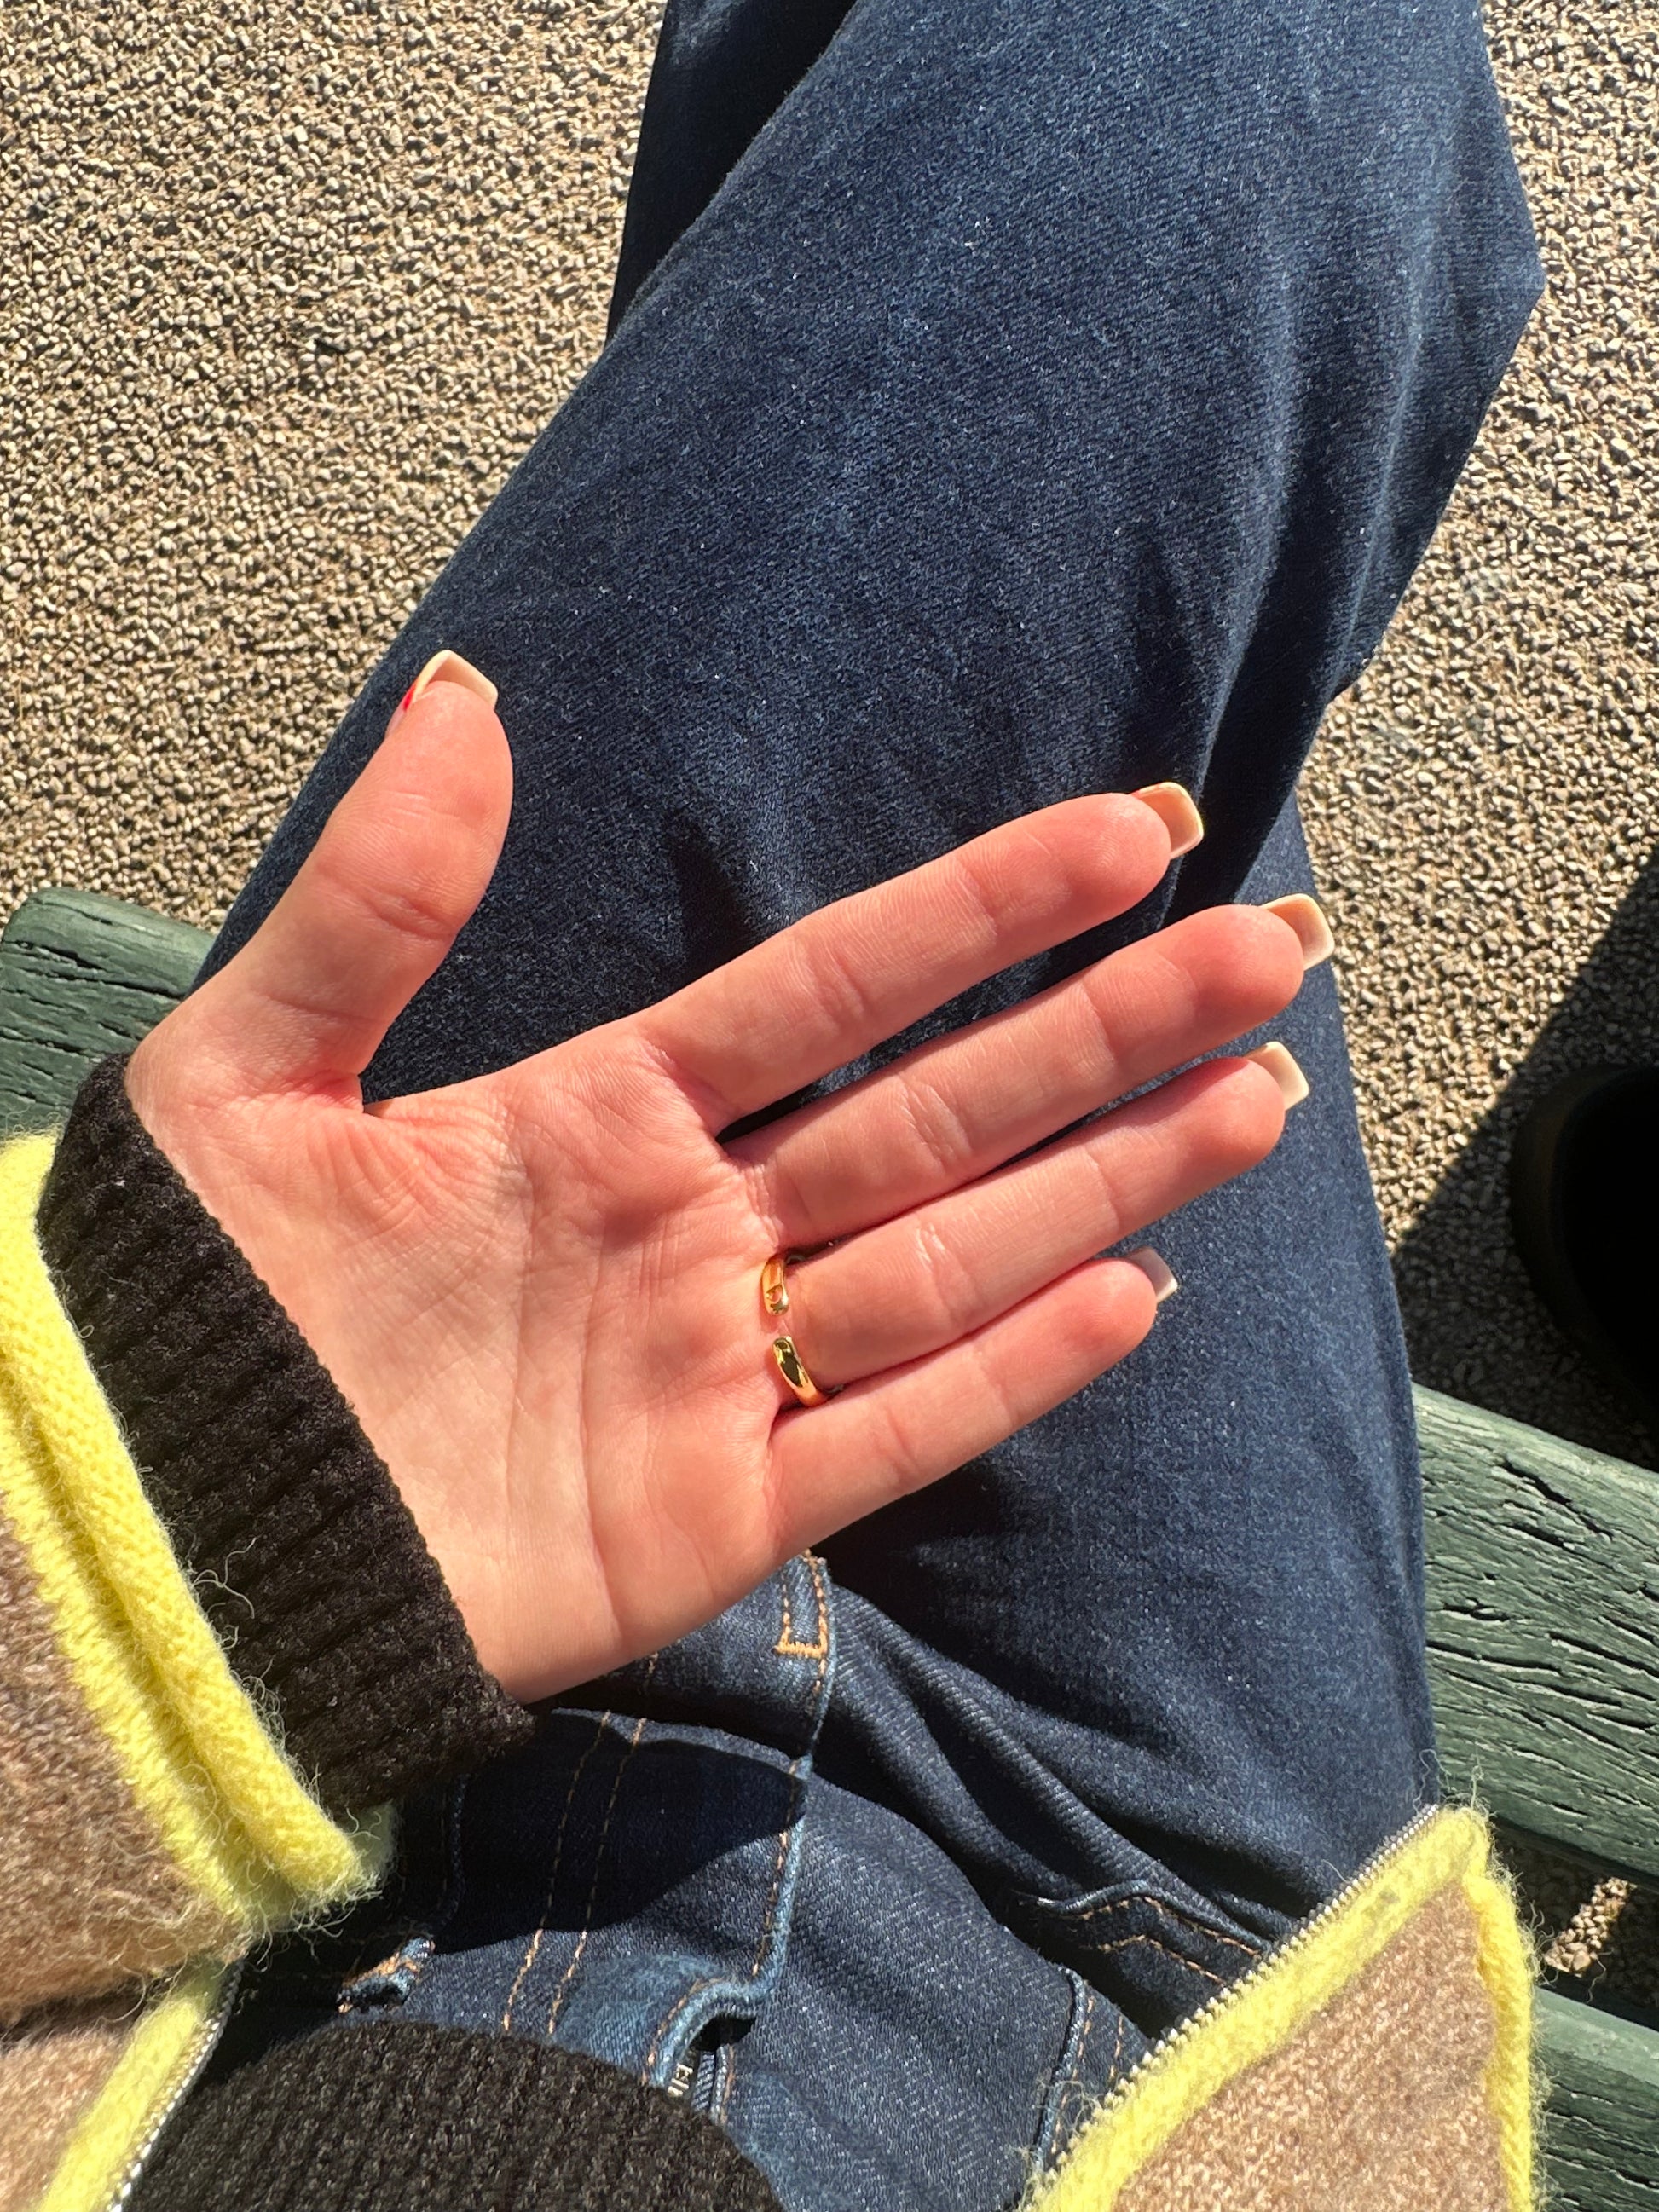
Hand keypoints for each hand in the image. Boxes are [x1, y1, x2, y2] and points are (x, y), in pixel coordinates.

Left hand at [127, 663, 1316, 1701]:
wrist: (150, 1534)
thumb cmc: (188, 1303)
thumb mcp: (247, 1072)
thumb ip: (374, 899)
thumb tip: (471, 700)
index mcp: (597, 1114)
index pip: (830, 989)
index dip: (976, 911)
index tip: (1123, 834)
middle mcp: (689, 1233)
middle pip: (939, 1114)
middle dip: (1103, 1033)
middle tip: (1270, 950)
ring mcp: (714, 1375)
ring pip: (952, 1259)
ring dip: (1105, 1180)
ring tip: (1250, 1097)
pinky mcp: (711, 1518)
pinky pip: (886, 1432)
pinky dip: (1006, 1371)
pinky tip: (1125, 1289)